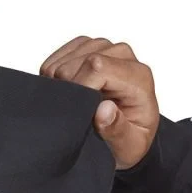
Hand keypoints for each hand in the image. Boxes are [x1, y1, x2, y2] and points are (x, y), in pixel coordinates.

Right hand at [39, 36, 159, 170]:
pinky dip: (54, 75)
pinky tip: (68, 90)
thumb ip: (118, 131)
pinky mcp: (88, 47)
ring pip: (64, 60)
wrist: (128, 130)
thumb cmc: (129, 137)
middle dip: (67, 88)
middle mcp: (123, 56)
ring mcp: (105, 48)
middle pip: (76, 62)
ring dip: (60, 83)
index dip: (78, 87)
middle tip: (78, 110)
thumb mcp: (129, 145)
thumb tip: (104, 110)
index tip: (77, 109)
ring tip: (75, 102)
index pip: (97, 66)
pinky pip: (59, 56)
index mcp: (137, 77)